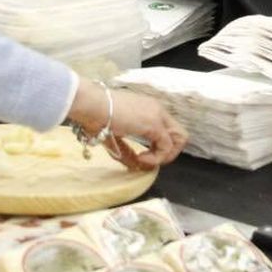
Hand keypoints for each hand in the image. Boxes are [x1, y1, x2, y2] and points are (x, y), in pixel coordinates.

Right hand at [67, 81, 186, 169]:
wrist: (91, 104)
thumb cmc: (96, 116)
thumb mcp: (114, 136)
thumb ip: (127, 152)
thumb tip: (136, 167)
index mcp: (148, 108)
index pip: (167, 129)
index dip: (159, 147)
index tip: (142, 156)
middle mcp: (157, 109)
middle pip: (179, 134)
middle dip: (168, 153)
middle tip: (149, 160)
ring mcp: (158, 115)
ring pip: (180, 139)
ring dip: (166, 156)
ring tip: (145, 160)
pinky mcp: (154, 124)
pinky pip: (166, 147)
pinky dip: (156, 158)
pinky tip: (141, 158)